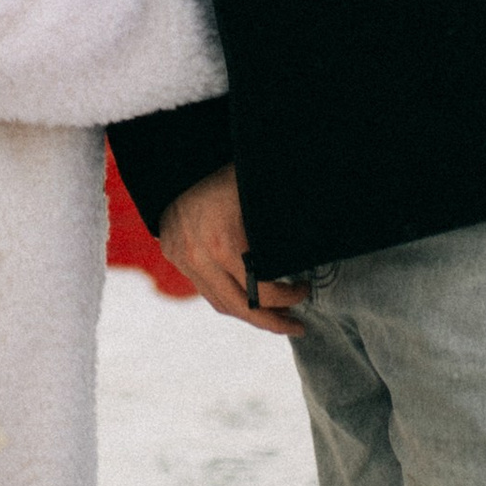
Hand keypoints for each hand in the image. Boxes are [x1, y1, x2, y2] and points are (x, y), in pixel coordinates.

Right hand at [158, 164, 307, 337]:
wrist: (177, 160)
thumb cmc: (226, 172)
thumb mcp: (259, 197)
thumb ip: (278, 230)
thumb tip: (311, 251)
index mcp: (223, 243)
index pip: (260, 291)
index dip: (287, 298)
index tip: (305, 291)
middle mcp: (199, 257)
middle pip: (240, 308)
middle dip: (272, 322)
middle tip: (297, 325)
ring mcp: (183, 259)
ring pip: (220, 303)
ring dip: (249, 313)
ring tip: (275, 316)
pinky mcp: (174, 256)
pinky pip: (205, 290)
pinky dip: (229, 298)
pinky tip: (248, 297)